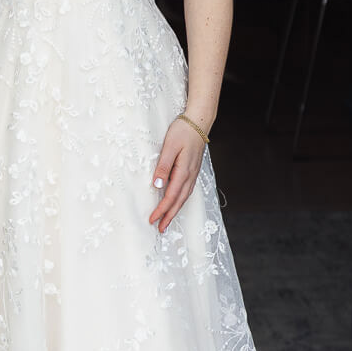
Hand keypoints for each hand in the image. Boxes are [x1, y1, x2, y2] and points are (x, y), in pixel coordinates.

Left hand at [148, 117, 205, 233]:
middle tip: (160, 228)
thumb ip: (163, 166)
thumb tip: (157, 185)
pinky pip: (186, 190)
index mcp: (184, 171)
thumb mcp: (169, 147)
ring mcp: (193, 173)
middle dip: (169, 216)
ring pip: (184, 197)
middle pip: (179, 201)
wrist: (199, 121)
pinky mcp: (192, 170)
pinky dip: (180, 200)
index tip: (152, 219)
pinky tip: (176, 202)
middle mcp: (190, 175)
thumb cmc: (183, 131)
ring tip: (167, 220)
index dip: (161, 210)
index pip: (171, 196)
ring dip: (175, 210)